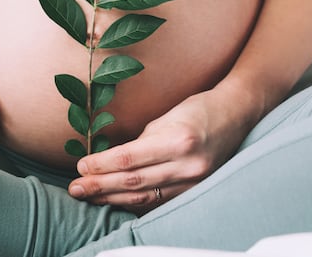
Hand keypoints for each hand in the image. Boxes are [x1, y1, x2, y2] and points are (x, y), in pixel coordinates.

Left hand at [68, 86, 260, 213]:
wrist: (236, 114)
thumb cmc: (197, 109)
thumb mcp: (166, 118)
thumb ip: (141, 142)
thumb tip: (112, 161)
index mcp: (178, 140)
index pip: (129, 159)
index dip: (101, 166)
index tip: (80, 167)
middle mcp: (187, 165)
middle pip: (134, 182)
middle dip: (100, 186)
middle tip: (75, 188)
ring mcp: (194, 181)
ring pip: (145, 197)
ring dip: (112, 198)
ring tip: (89, 196)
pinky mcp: (195, 190)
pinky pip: (159, 201)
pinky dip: (134, 203)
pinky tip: (115, 201)